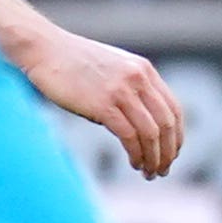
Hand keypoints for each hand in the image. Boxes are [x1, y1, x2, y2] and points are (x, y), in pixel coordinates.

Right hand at [17, 30, 185, 175]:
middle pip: (166, 124)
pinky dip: (136, 154)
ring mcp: (122, 91)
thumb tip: (139, 125)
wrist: (45, 49)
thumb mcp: (113, 70)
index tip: (171, 153)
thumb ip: (130, 90)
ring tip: (149, 173)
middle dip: (168, 152)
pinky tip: (134, 163)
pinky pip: (129, 136)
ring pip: (151, 133)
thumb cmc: (73, 63)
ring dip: (154, 158)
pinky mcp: (103, 104)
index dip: (176, 136)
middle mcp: (138, 79)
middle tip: (163, 170)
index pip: (174, 109)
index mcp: (144, 70)